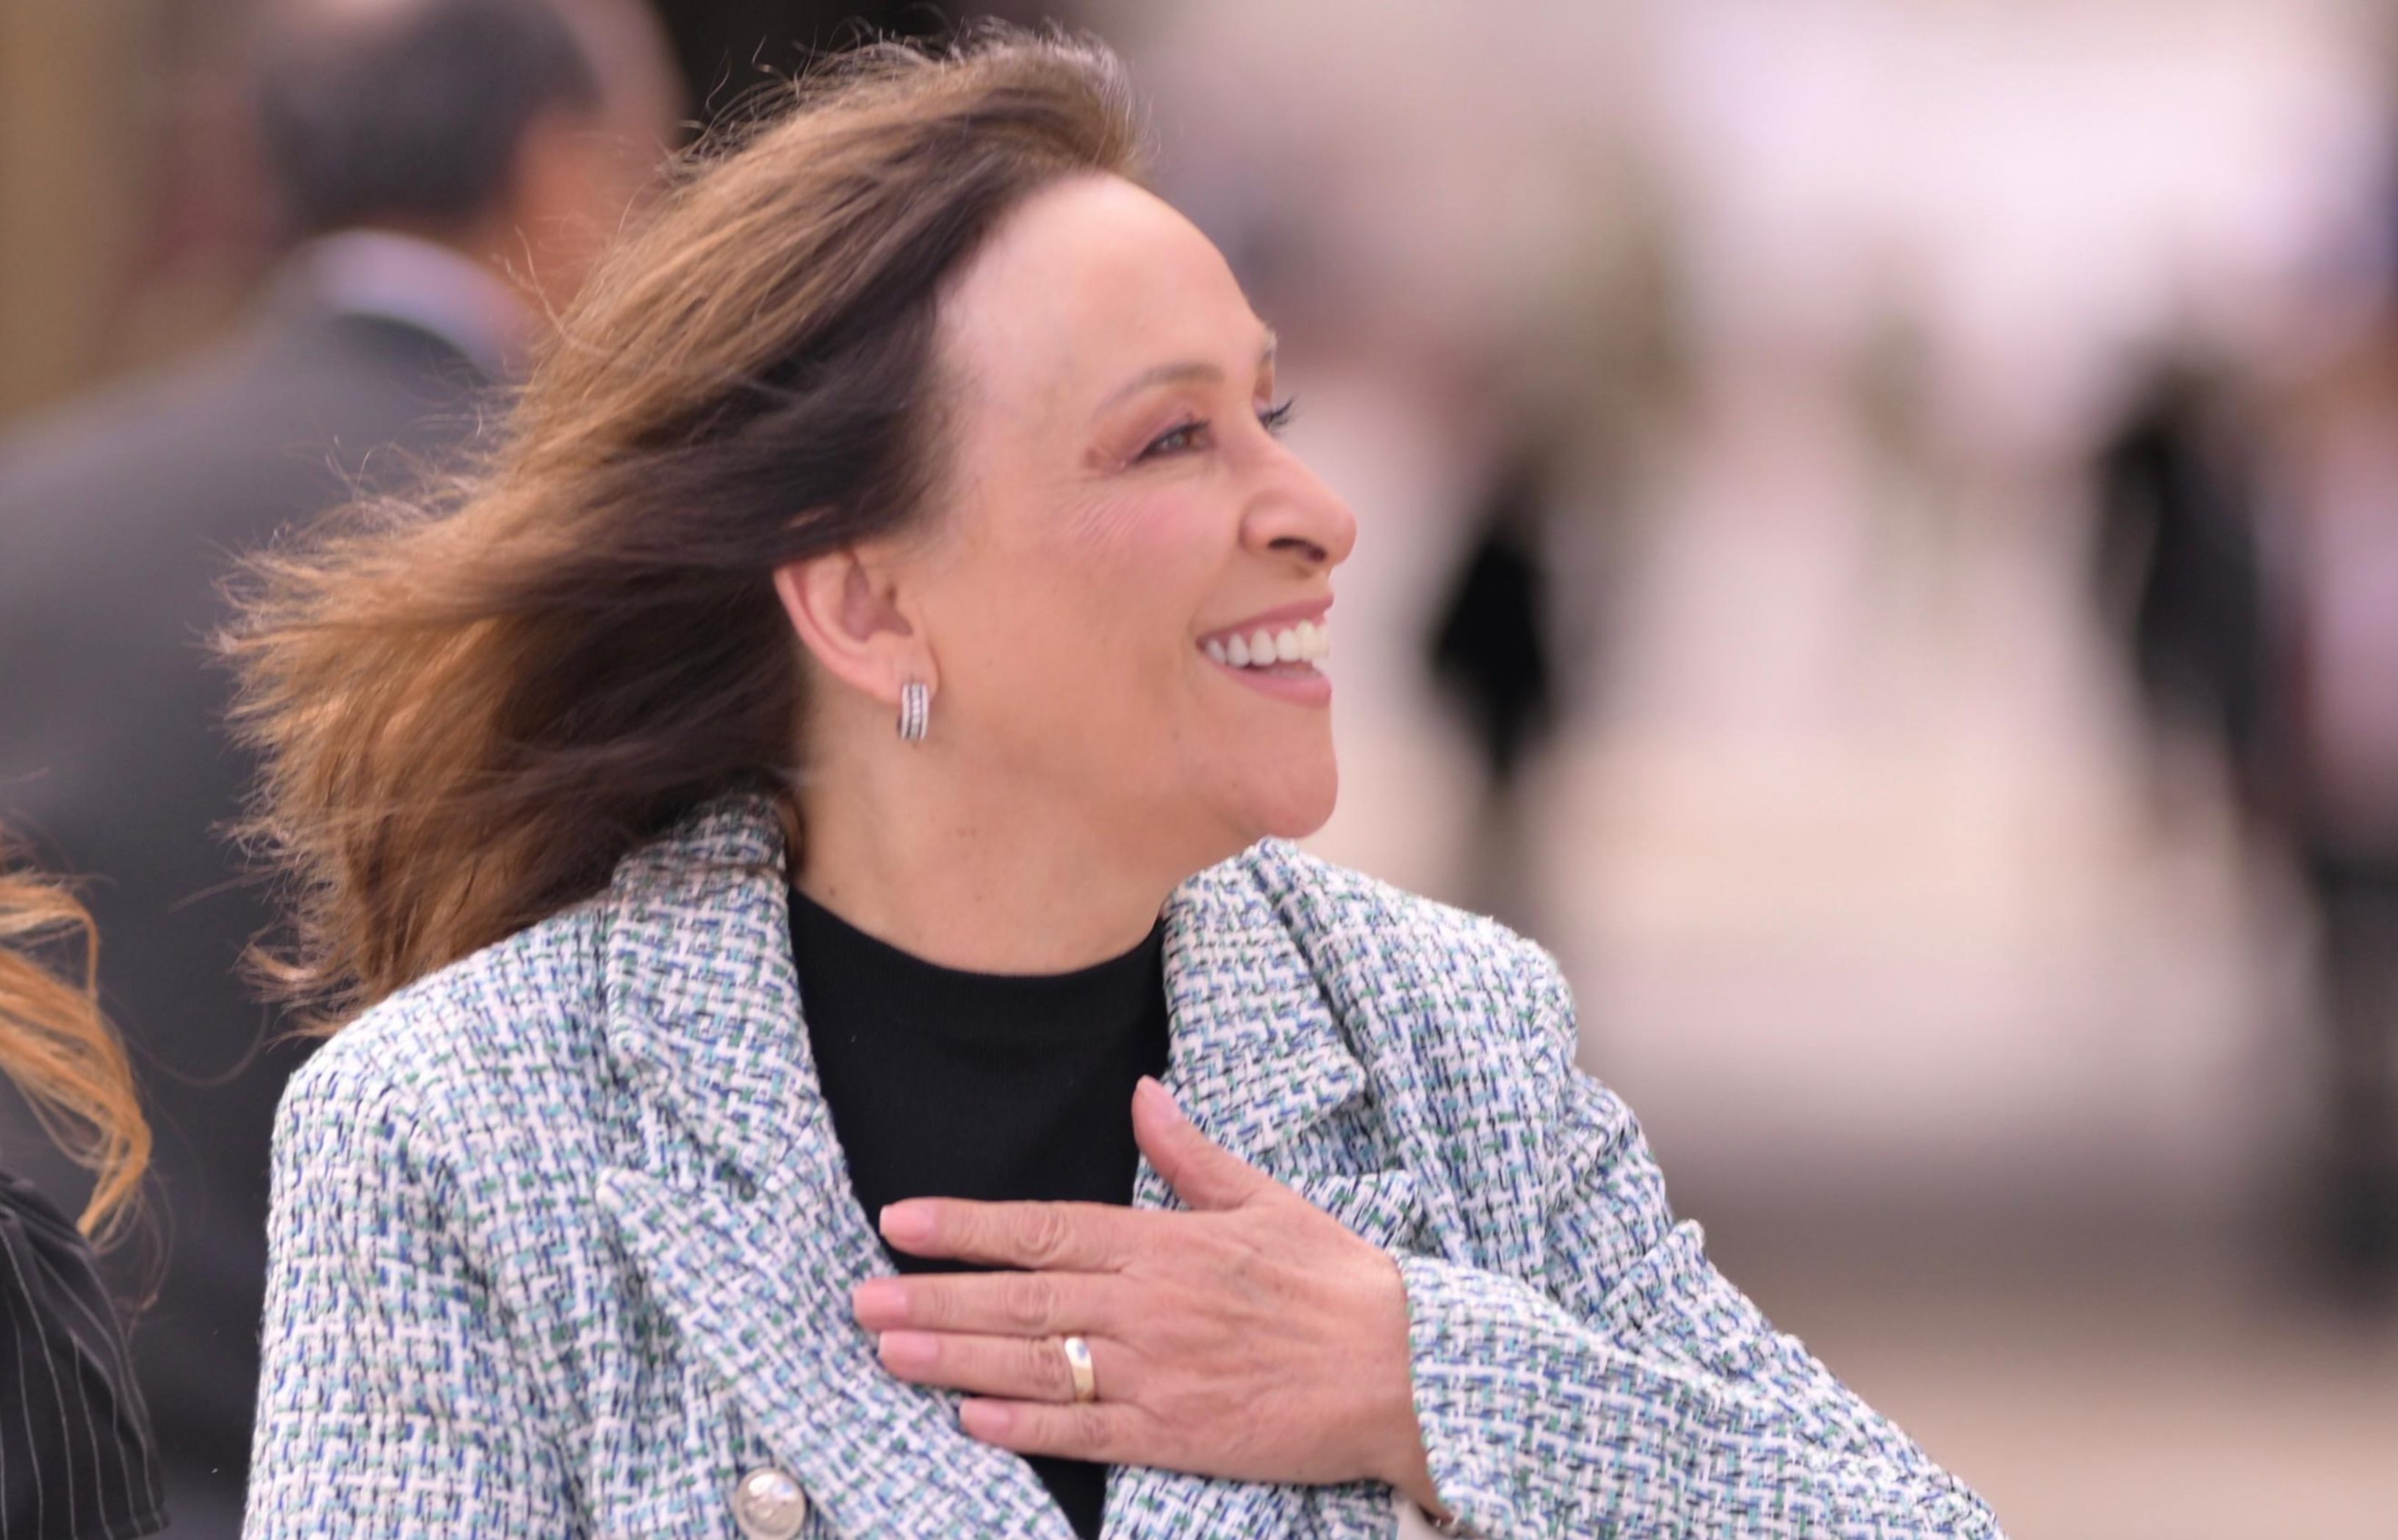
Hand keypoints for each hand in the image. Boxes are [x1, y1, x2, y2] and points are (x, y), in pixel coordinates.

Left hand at [849, 1077, 1442, 1512]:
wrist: (1405, 1369)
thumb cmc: (1338, 1281)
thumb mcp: (1265, 1201)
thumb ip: (1190, 1155)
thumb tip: (1142, 1094)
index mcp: (1166, 1242)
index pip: (1045, 1227)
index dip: (967, 1226)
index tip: (900, 1220)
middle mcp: (1150, 1305)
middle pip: (1022, 1297)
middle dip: (935, 1296)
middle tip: (861, 1299)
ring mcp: (1159, 1373)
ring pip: (1036, 1364)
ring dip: (956, 1358)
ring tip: (889, 1351)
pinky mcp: (1177, 1435)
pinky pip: (1085, 1432)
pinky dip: (1025, 1427)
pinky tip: (971, 1420)